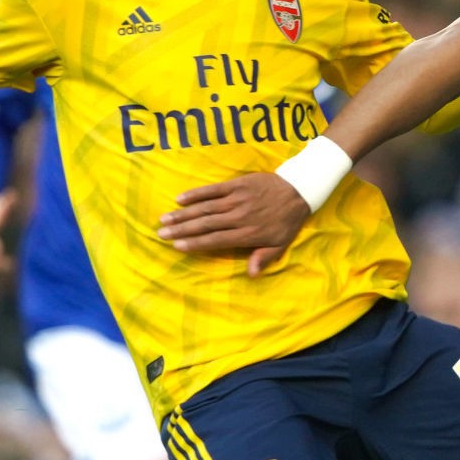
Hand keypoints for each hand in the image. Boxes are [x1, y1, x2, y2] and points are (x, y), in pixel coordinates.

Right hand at [157, 172, 308, 276]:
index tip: (177, 246)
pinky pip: (213, 190)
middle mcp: (239, 217)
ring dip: (183, 214)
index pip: (216, 240)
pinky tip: (180, 199)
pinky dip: (196, 194)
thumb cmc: (287, 221)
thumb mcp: (281, 244)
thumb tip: (250, 274)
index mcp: (247, 234)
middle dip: (182, 230)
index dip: (195, 243)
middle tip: (161, 234)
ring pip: (205, 208)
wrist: (298, 190)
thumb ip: (263, 257)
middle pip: (205, 224)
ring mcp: (236, 199)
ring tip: (164, 219)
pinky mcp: (237, 184)